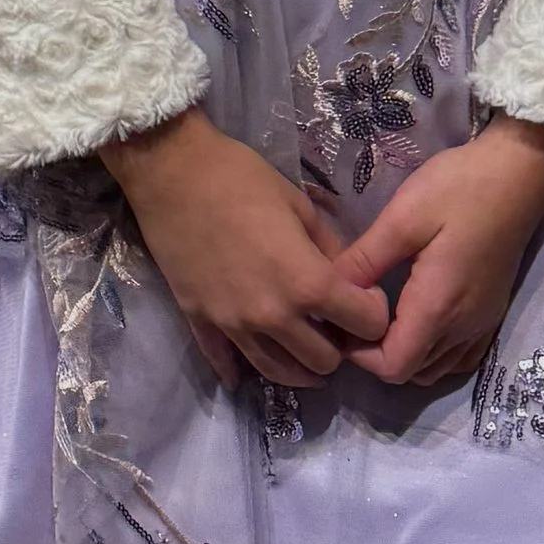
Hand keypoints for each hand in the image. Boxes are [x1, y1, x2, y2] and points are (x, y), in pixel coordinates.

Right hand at [105, 108, 389, 388]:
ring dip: (300, 367)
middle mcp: (274, 316)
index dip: (374, 313)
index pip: (366, 324)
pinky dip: (237, 370)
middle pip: (325, 362)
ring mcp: (234, 324)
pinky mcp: (200, 320)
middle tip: (332, 324)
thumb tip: (346, 276)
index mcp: (307, 283)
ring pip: (280, 372)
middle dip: (338, 345)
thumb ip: (329, 248)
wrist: (170, 168)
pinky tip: (244, 374)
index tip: (365, 298)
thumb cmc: (240, 177)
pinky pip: (224, 361)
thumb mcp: (299, 204)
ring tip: (304, 353)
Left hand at [329, 120, 543, 386]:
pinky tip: (412, 318)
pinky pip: (458, 356)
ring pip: (435, 368)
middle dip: (375, 354)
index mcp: (438, 306)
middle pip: (412, 372)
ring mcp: (482, 323)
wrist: (517, 176)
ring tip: (376, 315)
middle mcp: (463, 327)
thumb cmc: (458, 189)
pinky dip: (431, 352)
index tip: (338, 319)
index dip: (359, 354)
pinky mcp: (491, 313)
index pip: (394, 366)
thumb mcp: (403, 217)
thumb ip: (366, 259)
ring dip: (403, 353)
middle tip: (350, 313)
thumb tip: (328, 289)